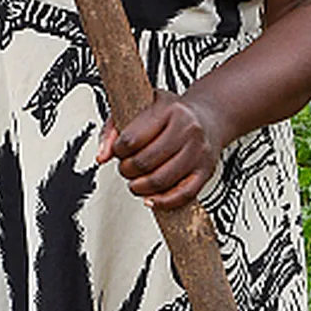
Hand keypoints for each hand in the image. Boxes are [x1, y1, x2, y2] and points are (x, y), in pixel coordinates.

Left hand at [97, 88, 223, 210]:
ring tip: (136, 183)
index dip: (118, 151)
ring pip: (162, 180)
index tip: (119, 151)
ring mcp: (198, 152)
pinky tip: (152, 199)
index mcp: (169, 110)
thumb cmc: (171, 114)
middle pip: (145, 162)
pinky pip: (183, 194)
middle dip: (127, 170)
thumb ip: (114, 130)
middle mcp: (187, 130)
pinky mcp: (205, 171)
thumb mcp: (140, 108)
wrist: (208, 117)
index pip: (132, 139)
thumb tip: (102, 157)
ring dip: (141, 187)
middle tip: (126, 168)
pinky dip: (163, 202)